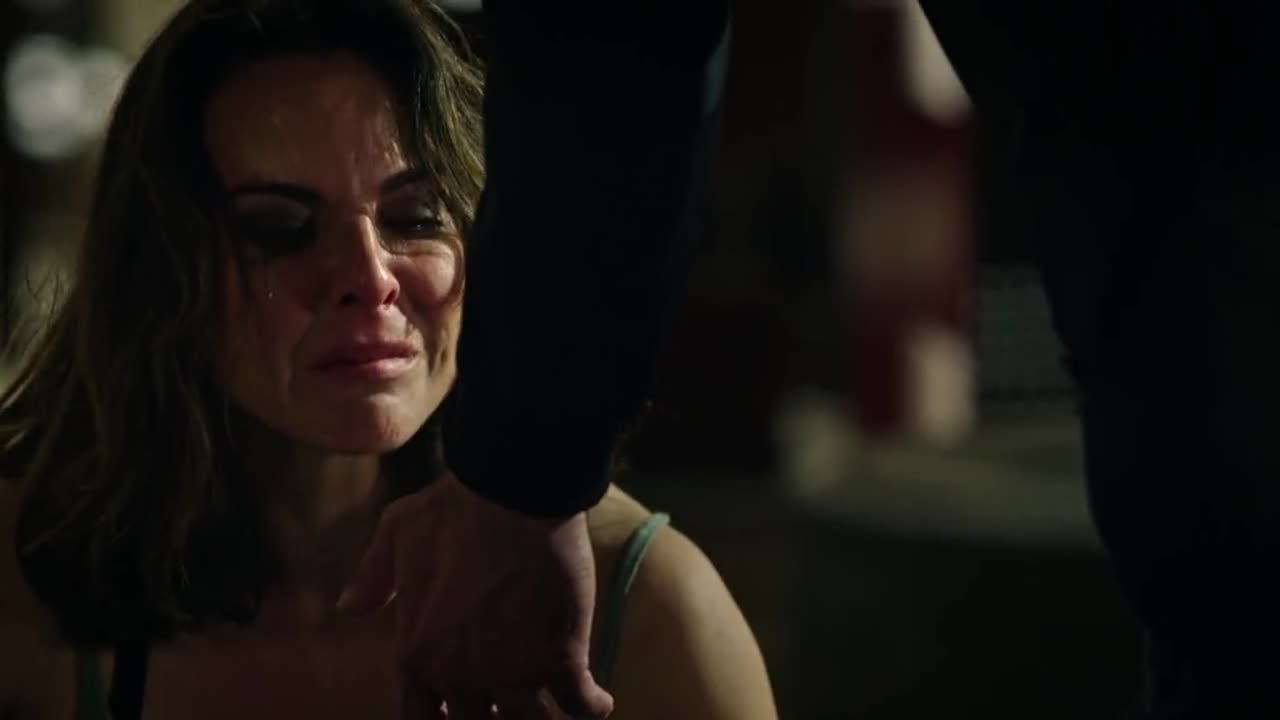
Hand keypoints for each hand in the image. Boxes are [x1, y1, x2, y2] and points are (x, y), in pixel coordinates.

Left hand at [338, 472, 613, 719]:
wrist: (514, 493)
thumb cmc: (453, 509)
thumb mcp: (396, 535)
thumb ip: (373, 578)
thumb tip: (349, 607)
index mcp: (416, 655)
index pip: (421, 718)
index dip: (442, 717)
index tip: (461, 709)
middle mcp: (460, 677)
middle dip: (492, 716)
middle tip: (510, 703)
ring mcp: (512, 674)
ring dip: (540, 716)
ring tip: (556, 704)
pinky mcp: (560, 661)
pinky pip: (580, 705)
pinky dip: (592, 707)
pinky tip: (599, 702)